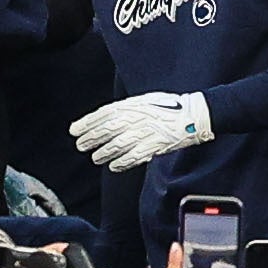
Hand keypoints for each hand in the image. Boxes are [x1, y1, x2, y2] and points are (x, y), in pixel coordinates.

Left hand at [69, 90, 213, 170]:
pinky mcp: (154, 146)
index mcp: (133, 104)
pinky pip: (134, 156)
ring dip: (103, 152)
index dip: (87, 122)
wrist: (193, 115)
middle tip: (80, 145)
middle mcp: (136, 118)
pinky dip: (122, 162)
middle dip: (90, 138)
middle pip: (107, 129)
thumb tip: (108, 115)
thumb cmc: (170, 106)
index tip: (74, 130)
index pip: (103, 113)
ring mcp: (145, 132)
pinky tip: (113, 166)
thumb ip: (127, 108)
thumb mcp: (145, 100)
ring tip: (94, 157)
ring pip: (117, 144)